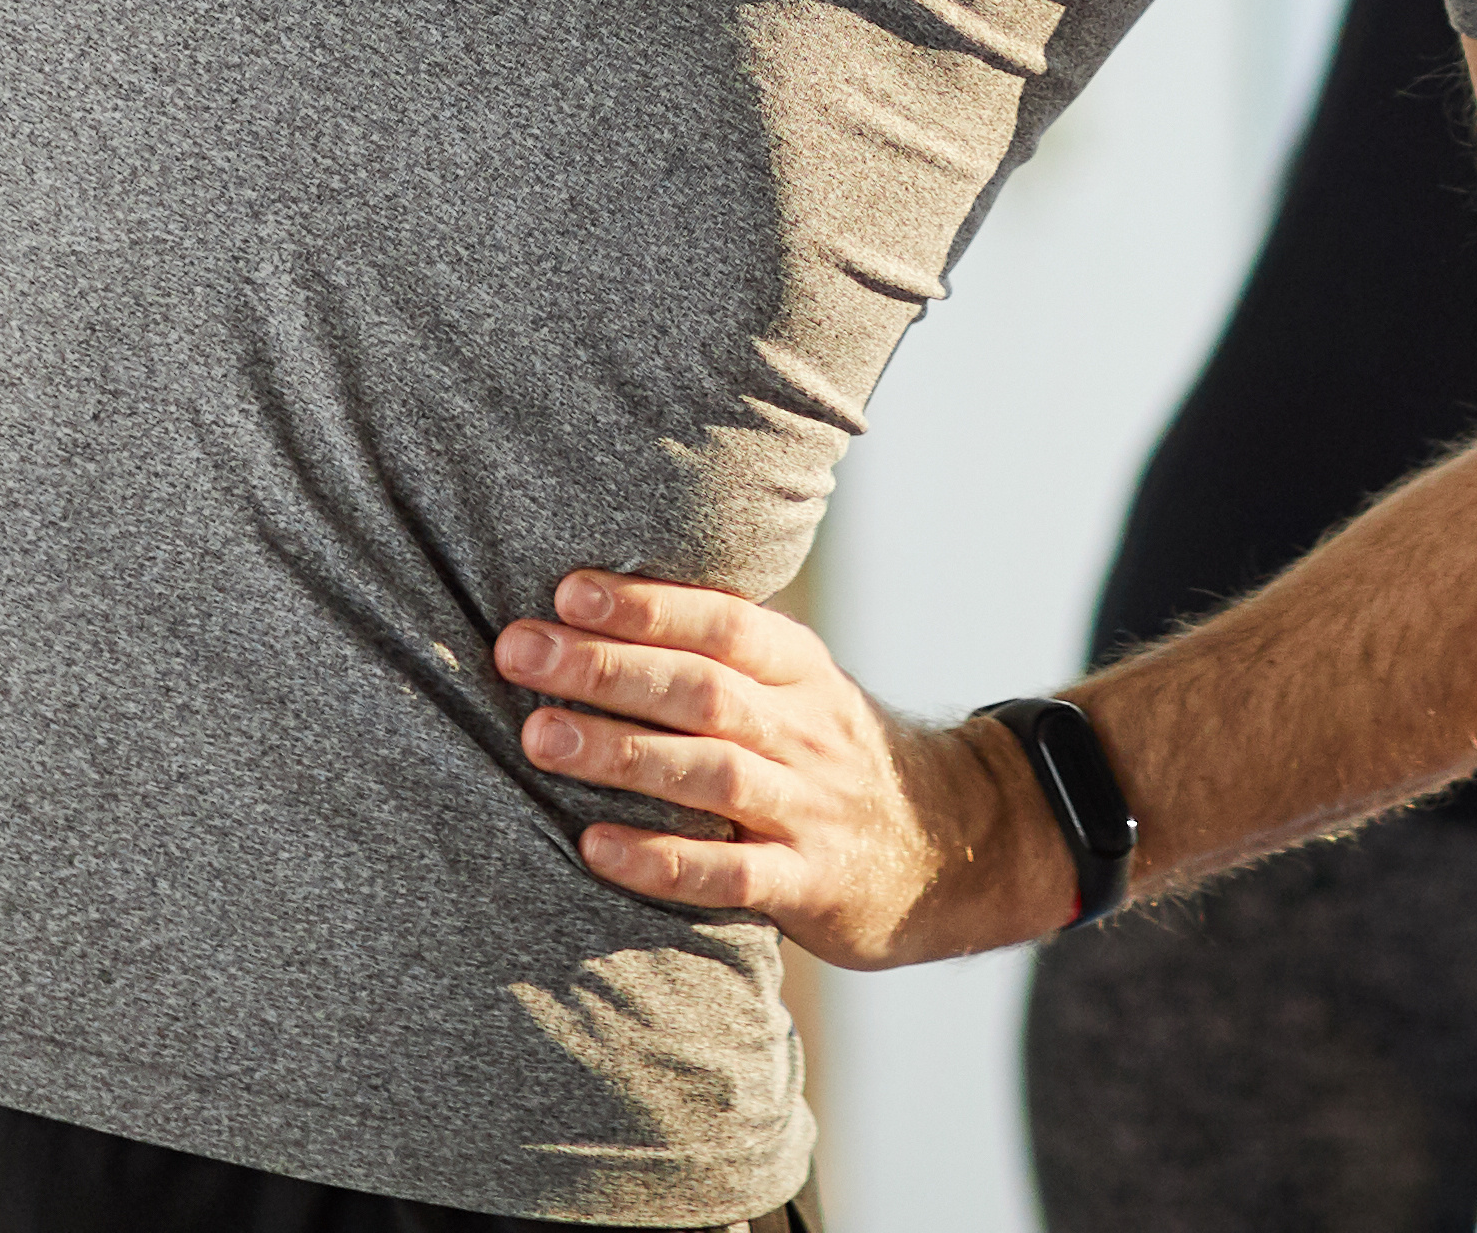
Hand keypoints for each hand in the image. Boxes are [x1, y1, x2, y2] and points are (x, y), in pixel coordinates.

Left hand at [495, 571, 1061, 967]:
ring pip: (711, 773)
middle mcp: (806, 731)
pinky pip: (729, 874)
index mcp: (800, 670)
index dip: (645, 605)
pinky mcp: (811, 885)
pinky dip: (660, 860)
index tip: (566, 592)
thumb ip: (719, 660)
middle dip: (606, 667)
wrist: (958, 846)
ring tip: (541, 736)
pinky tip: (595, 848)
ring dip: (621, 754)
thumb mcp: (799, 690)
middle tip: (518, 652)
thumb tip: (592, 613)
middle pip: (703, 689)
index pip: (721, 623)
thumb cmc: (834, 759)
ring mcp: (810, 809)